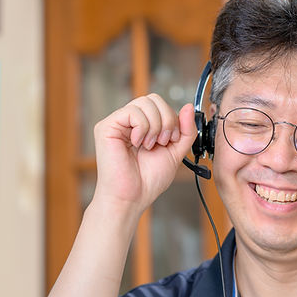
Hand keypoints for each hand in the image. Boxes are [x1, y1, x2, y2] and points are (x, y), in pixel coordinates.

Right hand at [92, 94, 196, 216]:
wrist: (131, 198)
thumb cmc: (148, 181)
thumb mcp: (175, 152)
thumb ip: (186, 131)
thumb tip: (189, 107)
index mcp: (142, 127)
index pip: (160, 104)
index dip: (171, 118)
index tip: (170, 140)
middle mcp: (128, 123)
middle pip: (153, 99)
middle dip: (166, 120)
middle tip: (162, 142)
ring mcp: (116, 123)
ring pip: (144, 102)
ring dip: (155, 126)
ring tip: (149, 145)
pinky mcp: (106, 127)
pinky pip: (132, 111)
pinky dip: (142, 128)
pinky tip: (138, 143)